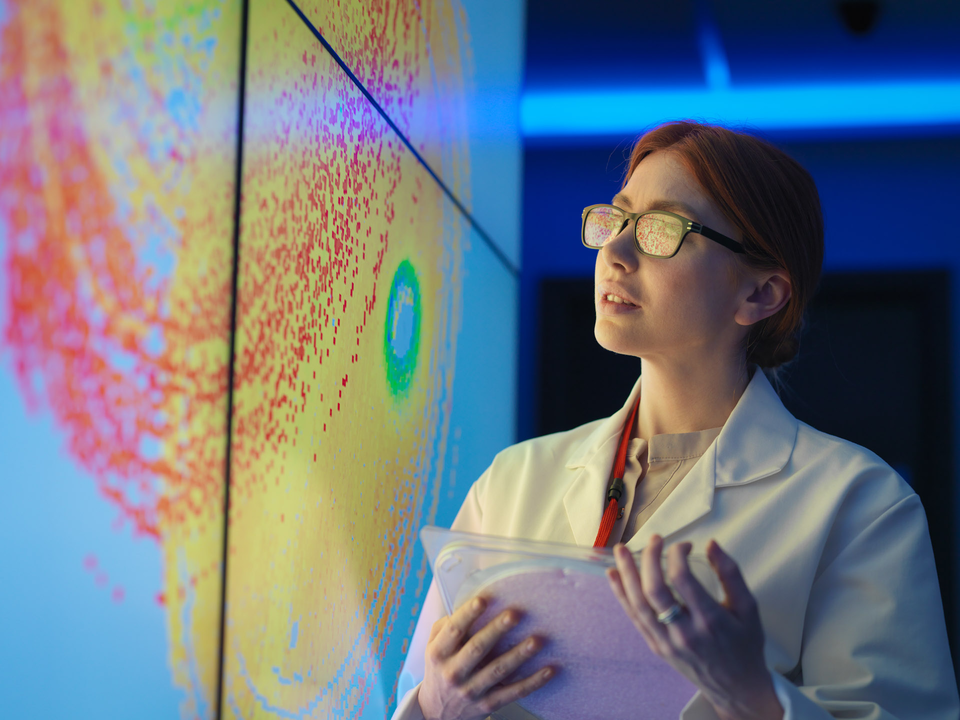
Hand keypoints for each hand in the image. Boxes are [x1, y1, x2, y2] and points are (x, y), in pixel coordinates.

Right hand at [417, 595, 555, 719]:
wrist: (438, 713)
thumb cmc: (440, 670)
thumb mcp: (432, 648)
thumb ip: (444, 627)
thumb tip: (467, 604)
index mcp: (438, 654)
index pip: (453, 631)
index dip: (467, 614)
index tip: (483, 600)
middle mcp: (453, 673)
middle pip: (477, 648)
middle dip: (497, 630)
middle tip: (514, 614)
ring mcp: (471, 690)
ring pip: (498, 670)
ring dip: (519, 655)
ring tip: (536, 640)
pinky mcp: (488, 704)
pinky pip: (513, 692)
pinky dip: (532, 682)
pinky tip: (548, 670)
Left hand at [606, 536, 782, 719]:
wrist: (737, 688)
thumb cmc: (745, 645)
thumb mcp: (748, 608)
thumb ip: (730, 573)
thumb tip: (711, 544)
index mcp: (710, 619)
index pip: (682, 578)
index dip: (677, 554)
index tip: (684, 546)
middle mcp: (684, 632)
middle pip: (655, 589)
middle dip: (649, 558)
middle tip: (654, 539)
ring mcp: (666, 642)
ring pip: (638, 603)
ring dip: (626, 573)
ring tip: (620, 550)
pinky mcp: (657, 647)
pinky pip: (634, 617)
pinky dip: (621, 594)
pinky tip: (613, 576)